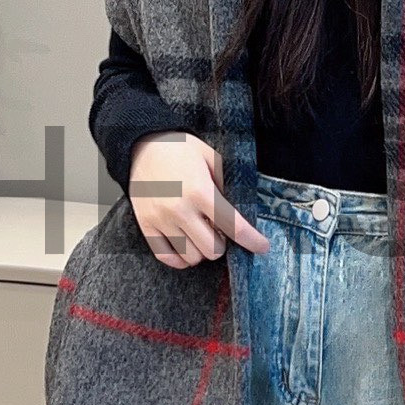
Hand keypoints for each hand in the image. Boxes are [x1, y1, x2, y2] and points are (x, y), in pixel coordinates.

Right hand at [128, 131, 268, 268]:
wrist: (142, 145)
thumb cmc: (181, 150)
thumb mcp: (211, 157)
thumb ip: (228, 183)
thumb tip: (243, 210)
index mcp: (200, 190)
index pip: (234, 226)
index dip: (252, 241)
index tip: (262, 246)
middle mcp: (180, 208)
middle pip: (213, 249)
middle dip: (222, 244)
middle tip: (220, 232)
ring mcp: (160, 219)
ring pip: (191, 257)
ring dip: (202, 251)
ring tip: (202, 236)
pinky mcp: (146, 225)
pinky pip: (166, 257)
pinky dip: (180, 259)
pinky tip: (186, 248)